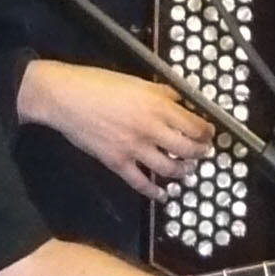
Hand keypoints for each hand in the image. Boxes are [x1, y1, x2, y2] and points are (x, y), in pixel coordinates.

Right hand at [21, 60, 218, 197]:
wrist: (65, 98)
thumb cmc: (100, 83)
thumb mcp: (138, 81)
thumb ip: (162, 93)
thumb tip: (180, 103)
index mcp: (158, 106)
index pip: (194, 125)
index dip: (207, 132)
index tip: (209, 133)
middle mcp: (151, 129)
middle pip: (187, 149)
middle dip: (200, 153)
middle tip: (203, 152)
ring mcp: (134, 149)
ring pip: (169, 169)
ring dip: (184, 172)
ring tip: (188, 170)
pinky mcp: (117, 163)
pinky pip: (141, 183)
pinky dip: (155, 191)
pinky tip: (163, 194)